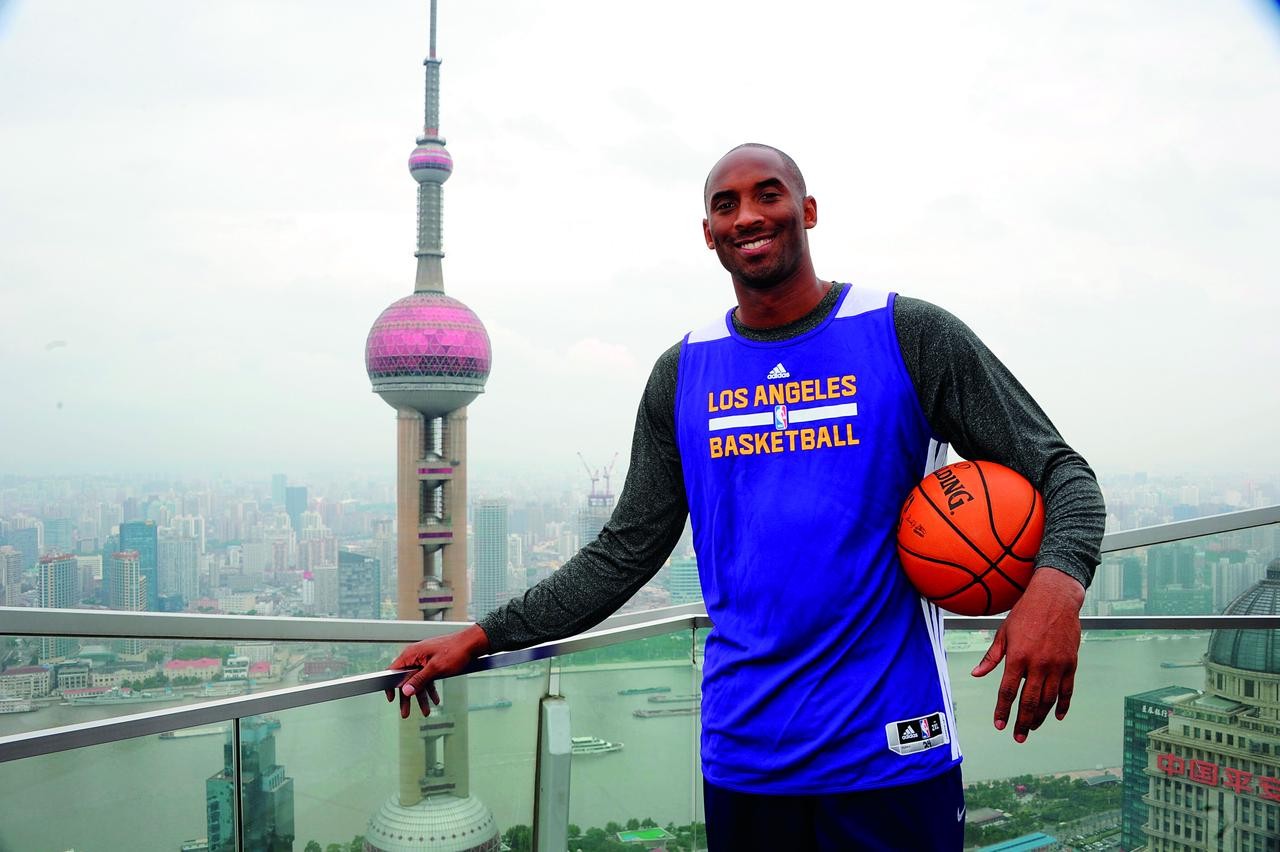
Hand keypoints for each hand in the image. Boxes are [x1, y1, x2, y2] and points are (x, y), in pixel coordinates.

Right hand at [385, 624, 489, 718]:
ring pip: (418, 681)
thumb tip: (406, 691)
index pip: (393, 671)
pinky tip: (435, 700)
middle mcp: (415, 656)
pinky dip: (430, 689)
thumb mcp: (435, 669)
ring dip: (421, 697)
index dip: (390, 686)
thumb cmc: (455, 651)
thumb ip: (419, 680)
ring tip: (425, 711)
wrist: (472, 643)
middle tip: (405, 713)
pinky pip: (427, 678)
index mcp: (412, 654)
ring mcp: (424, 659)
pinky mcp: (432, 662)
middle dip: (407, 698)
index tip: (391, 699)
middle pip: (406, 680)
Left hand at [970, 568, 1083, 742]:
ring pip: (1049, 700)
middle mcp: (1038, 664)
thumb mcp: (1003, 633)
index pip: (1008, 691)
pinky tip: (1056, 716)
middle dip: (1023, 722)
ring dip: (1041, 717)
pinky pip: (1068, 690)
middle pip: (1030, 701)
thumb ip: (991, 657)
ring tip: (1033, 728)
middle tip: (1018, 737)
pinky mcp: (1071, 664)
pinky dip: (1063, 705)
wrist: (1055, 598)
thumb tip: (976, 674)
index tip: (999, 724)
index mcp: (1018, 657)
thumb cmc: (1025, 613)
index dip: (1002, 710)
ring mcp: (1057, 665)